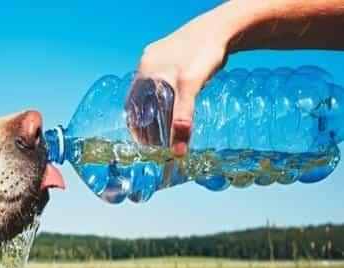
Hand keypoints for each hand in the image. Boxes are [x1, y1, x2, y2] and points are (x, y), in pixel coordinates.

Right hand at [133, 8, 232, 155]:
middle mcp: (148, 64)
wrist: (224, 27)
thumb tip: (178, 152)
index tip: (146, 143)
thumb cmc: (205, 52)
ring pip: (152, 92)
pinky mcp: (172, 57)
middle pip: (141, 101)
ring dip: (158, 110)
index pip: (133, 106)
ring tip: (168, 127)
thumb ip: (183, 119)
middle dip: (148, 121)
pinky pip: (163, 83)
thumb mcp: (191, 88)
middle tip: (159, 140)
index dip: (137, 127)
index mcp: (145, 71)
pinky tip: (178, 105)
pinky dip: (167, 98)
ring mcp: (159, 59)